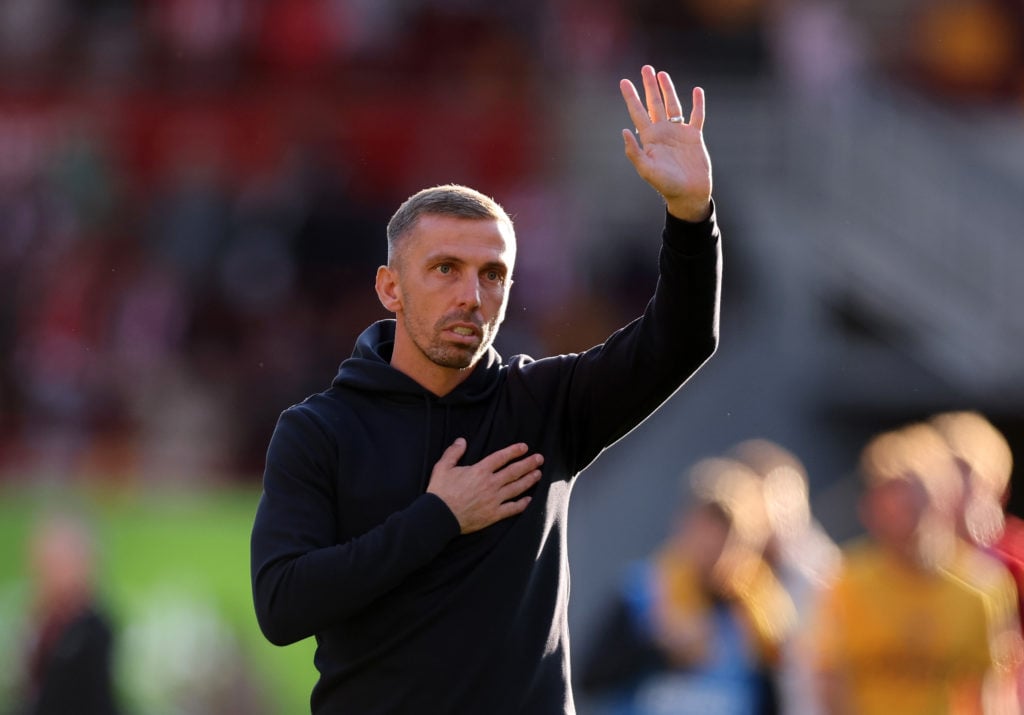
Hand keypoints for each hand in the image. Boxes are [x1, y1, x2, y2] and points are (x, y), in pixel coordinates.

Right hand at [427, 438, 543, 533]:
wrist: (439, 517)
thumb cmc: (440, 492)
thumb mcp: (442, 467)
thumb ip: (453, 452)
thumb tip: (461, 440)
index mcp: (479, 471)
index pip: (501, 457)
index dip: (514, 451)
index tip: (525, 447)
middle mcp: (490, 484)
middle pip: (514, 471)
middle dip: (528, 463)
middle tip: (540, 459)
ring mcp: (493, 500)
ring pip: (516, 488)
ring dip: (529, 480)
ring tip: (538, 474)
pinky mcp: (493, 515)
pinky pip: (512, 508)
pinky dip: (522, 504)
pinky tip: (529, 499)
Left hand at [620, 65, 711, 221]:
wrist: (688, 194)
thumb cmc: (666, 185)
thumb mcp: (647, 169)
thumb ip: (634, 151)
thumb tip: (624, 131)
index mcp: (650, 138)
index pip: (638, 112)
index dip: (631, 97)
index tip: (623, 82)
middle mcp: (663, 132)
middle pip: (654, 104)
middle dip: (649, 86)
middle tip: (645, 68)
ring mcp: (679, 133)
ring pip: (673, 105)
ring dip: (668, 90)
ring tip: (662, 74)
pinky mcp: (695, 136)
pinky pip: (697, 116)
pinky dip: (698, 103)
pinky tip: (697, 90)